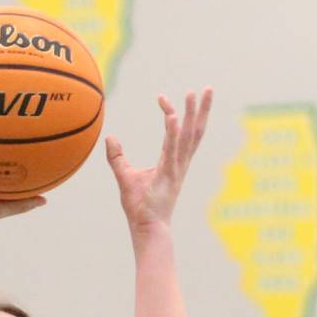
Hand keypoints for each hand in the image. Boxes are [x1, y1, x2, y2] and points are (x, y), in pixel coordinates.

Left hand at [105, 87, 212, 237]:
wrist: (146, 228)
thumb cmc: (139, 207)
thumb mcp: (125, 176)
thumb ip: (117, 157)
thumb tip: (109, 137)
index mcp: (172, 162)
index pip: (177, 132)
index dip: (173, 113)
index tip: (162, 98)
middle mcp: (179, 163)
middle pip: (194, 131)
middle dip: (201, 109)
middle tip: (206, 88)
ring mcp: (176, 169)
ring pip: (188, 137)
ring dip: (191, 114)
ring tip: (193, 93)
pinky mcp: (168, 176)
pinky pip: (172, 151)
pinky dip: (173, 133)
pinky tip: (173, 116)